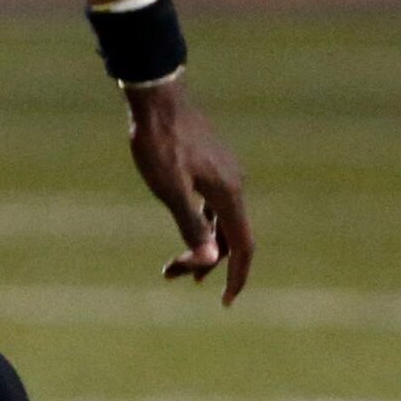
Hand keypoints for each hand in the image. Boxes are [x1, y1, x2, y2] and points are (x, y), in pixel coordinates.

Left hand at [124, 77, 254, 304]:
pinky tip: (187, 230)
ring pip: (221, 221)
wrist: (157, 99)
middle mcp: (234, 185)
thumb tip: (210, 259)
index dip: (237, 275)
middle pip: (231, 236)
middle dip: (208, 263)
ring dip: (202, 245)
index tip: (226, 301)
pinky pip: (215, 206)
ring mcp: (225, 174)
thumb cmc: (158, 142)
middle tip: (173, 277)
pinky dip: (202, 225)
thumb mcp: (169, 187)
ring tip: (174, 267)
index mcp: (228, 193)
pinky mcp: (213, 166)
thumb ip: (190, 223)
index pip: (242, 245)